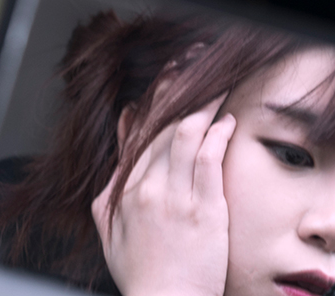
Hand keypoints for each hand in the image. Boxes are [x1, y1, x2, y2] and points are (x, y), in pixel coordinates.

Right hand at [92, 96, 235, 295]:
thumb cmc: (140, 266)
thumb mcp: (107, 225)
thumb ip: (110, 184)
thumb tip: (120, 148)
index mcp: (127, 187)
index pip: (140, 132)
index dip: (156, 101)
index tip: (169, 79)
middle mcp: (149, 185)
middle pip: (164, 125)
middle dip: (181, 91)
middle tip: (195, 67)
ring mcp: (177, 196)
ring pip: (186, 135)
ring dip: (203, 106)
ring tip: (217, 85)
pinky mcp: (205, 209)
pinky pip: (209, 161)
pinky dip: (218, 136)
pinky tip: (227, 121)